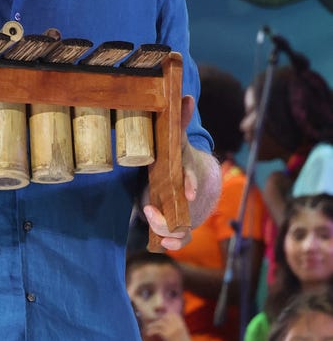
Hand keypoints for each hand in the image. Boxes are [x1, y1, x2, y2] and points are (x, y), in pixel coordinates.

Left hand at [143, 95, 196, 250]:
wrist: (184, 177)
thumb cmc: (176, 157)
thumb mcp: (175, 141)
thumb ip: (178, 122)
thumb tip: (187, 96)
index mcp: (185, 172)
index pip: (190, 177)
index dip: (189, 184)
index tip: (187, 192)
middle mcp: (186, 195)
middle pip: (187, 211)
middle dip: (171, 217)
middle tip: (150, 209)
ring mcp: (183, 211)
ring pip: (182, 229)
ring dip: (168, 232)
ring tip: (153, 225)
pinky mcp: (177, 224)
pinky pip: (180, 238)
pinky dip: (173, 244)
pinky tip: (163, 244)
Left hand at [144, 310, 193, 340]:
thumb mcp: (181, 333)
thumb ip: (174, 327)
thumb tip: (164, 323)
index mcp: (181, 323)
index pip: (171, 313)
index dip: (163, 314)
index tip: (157, 318)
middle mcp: (177, 324)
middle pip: (164, 316)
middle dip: (156, 319)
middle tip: (151, 324)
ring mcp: (173, 329)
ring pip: (159, 322)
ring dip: (152, 325)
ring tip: (148, 329)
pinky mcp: (168, 335)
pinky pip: (157, 330)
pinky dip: (151, 331)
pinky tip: (149, 334)